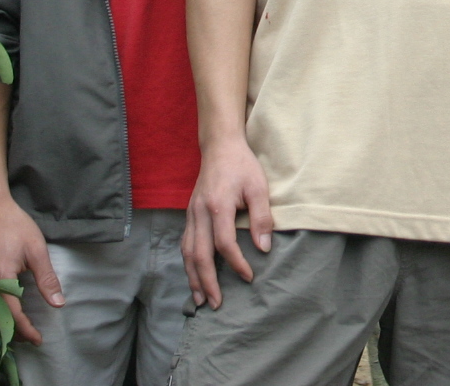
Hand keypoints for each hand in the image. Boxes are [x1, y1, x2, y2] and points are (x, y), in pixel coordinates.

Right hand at [0, 191, 62, 345]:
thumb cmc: (14, 225)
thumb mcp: (36, 250)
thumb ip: (47, 278)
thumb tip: (58, 304)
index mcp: (0, 279)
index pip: (13, 315)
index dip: (26, 330)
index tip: (39, 340)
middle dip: (13, 332)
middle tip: (30, 338)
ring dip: (1, 322)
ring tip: (17, 328)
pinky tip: (0, 311)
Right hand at [183, 137, 272, 308]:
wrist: (220, 147)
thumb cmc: (242, 166)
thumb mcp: (258, 187)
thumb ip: (261, 217)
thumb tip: (264, 248)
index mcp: (217, 206)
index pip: (224, 244)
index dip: (236, 263)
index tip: (249, 277)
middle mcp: (199, 213)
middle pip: (199, 254)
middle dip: (207, 281)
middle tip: (216, 303)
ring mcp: (191, 213)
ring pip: (187, 252)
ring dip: (193, 277)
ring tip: (200, 298)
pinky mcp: (189, 214)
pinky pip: (185, 243)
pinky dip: (188, 263)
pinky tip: (194, 275)